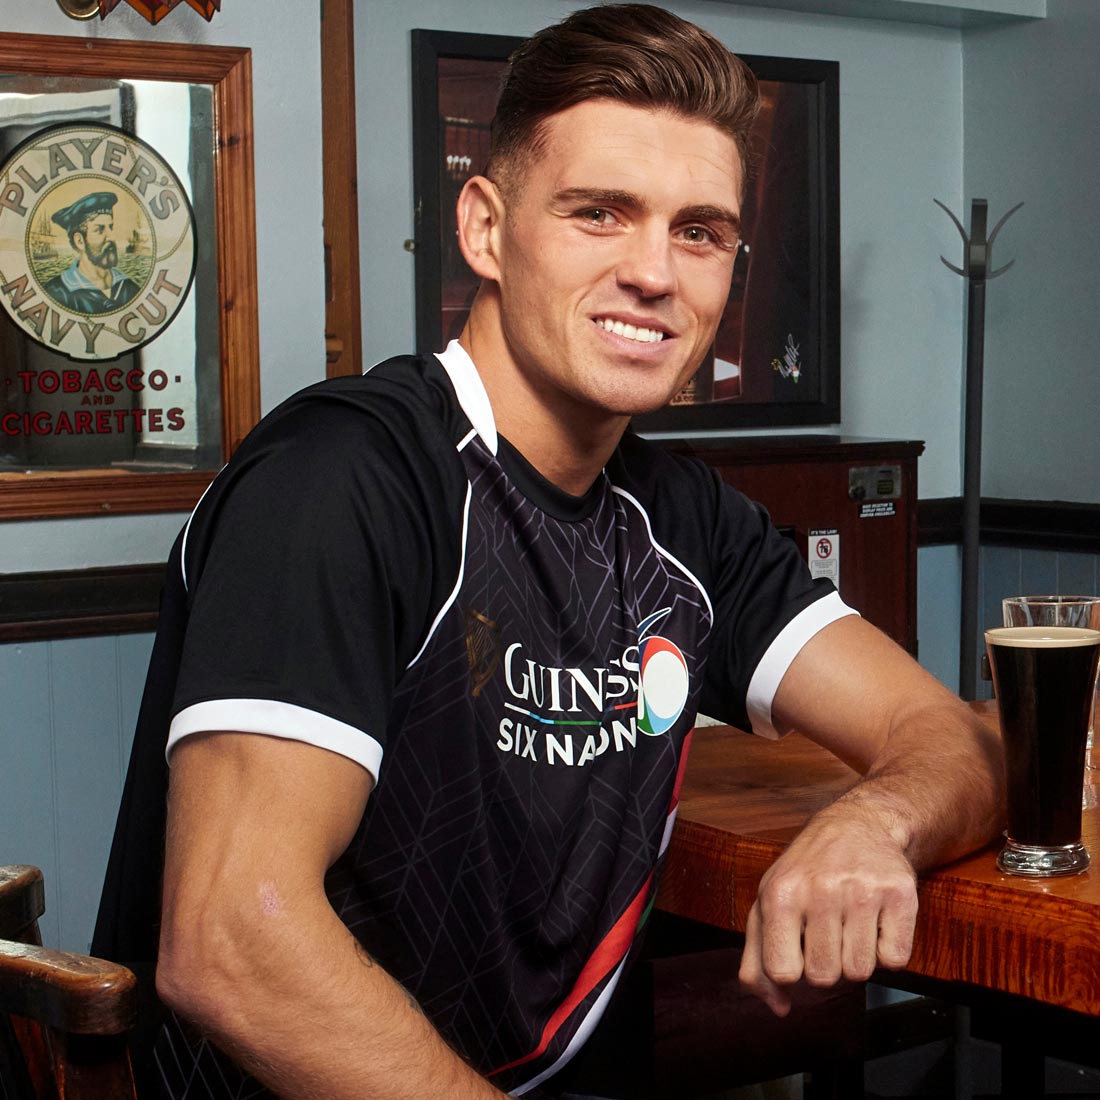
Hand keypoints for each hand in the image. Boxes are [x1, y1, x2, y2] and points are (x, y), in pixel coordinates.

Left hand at [737, 806, 917, 1015]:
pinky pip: (895, 959)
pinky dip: (888, 950)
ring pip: (861, 972)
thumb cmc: (806, 872)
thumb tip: (779, 1007)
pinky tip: (877, 921)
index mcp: (780, 894)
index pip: (782, 972)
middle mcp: (820, 889)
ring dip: (857, 958)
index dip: (792, 974)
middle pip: (824, 976)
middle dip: (827, 965)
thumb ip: (758, 959)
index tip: (798, 953)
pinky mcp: (900, 893)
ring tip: (851, 925)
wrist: (857, 824)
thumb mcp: (768, 903)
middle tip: (828, 934)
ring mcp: (862, 890)